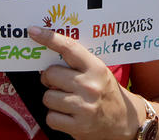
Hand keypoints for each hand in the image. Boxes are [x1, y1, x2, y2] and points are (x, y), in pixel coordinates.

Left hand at [30, 25, 143, 139]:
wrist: (124, 121)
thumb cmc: (106, 93)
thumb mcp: (99, 73)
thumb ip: (78, 64)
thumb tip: (48, 54)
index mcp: (96, 68)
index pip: (69, 48)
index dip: (50, 38)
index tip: (34, 31)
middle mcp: (89, 86)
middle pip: (51, 74)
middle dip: (50, 79)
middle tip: (59, 83)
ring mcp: (83, 107)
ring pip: (47, 97)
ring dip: (53, 99)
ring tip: (67, 101)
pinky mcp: (77, 126)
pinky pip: (50, 117)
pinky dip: (55, 117)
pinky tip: (68, 115)